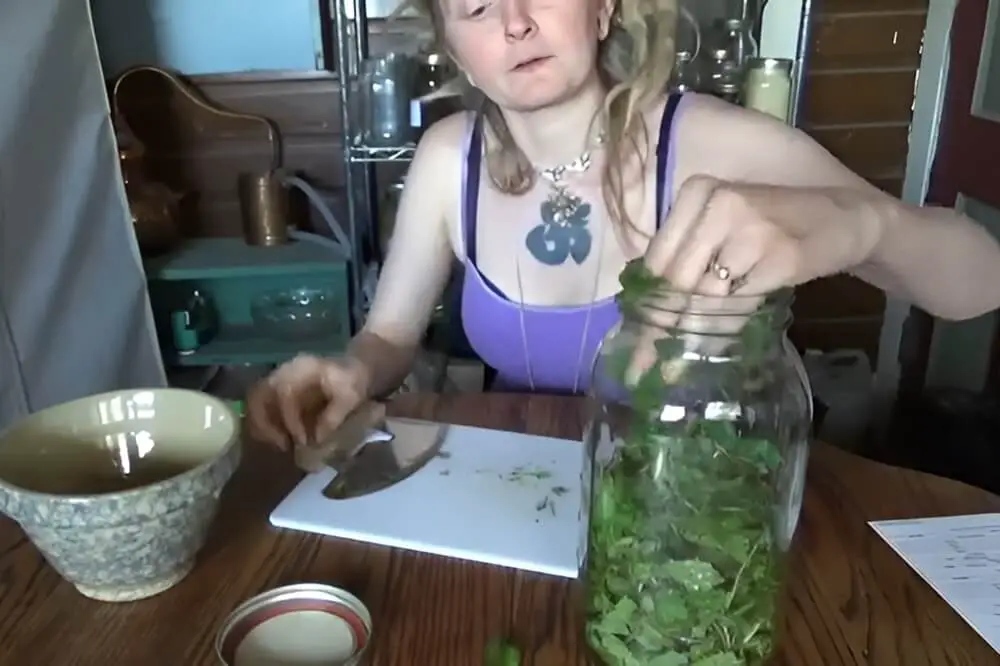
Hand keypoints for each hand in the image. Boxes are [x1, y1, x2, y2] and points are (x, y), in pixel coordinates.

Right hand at [246, 354, 369, 449]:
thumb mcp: (351, 397)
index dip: (289, 418)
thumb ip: (334, 416)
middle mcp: (283, 370)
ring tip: (282, 444)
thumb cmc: (352, 382)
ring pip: (253, 402)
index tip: (302, 440)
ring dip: (262, 427)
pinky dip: (265, 426)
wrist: (351, 369)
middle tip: (284, 445)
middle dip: (266, 424)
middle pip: (257, 394)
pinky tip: (281, 439)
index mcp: (303, 368)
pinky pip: (259, 407)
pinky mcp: (274, 389)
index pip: (284, 391)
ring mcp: (276, 378)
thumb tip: (316, 439)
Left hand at [625, 176, 878, 382]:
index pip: (658, 257)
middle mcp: (722, 205)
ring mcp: (753, 230)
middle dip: (657, 328)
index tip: (628, 336)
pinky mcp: (782, 258)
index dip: (642, 302)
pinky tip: (714, 347)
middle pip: (676, 279)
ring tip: (670, 367)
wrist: (846, 217)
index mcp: (698, 192)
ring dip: (688, 336)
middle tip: (639, 366)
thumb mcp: (723, 226)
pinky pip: (741, 305)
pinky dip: (725, 330)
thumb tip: (645, 308)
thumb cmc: (774, 225)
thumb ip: (688, 255)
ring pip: (705, 296)